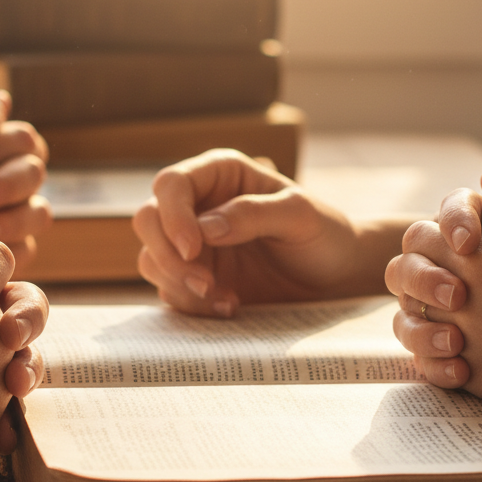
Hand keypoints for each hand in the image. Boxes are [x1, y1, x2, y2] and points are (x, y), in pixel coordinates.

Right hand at [133, 149, 382, 316]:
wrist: (335, 278)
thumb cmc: (324, 234)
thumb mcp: (300, 216)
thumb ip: (254, 214)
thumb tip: (205, 228)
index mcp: (220, 174)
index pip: (171, 184)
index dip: (172, 215)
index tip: (192, 248)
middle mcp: (198, 205)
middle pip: (147, 220)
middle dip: (166, 255)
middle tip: (204, 283)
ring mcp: (192, 244)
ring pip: (150, 259)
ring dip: (178, 284)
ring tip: (225, 299)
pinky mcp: (194, 278)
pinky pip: (170, 291)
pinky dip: (192, 305)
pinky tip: (229, 307)